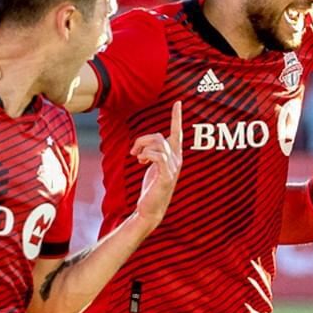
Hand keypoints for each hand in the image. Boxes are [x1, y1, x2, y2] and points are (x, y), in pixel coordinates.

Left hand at [132, 101, 182, 227]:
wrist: (151, 209)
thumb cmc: (151, 188)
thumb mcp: (153, 166)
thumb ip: (153, 153)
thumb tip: (145, 146)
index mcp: (175, 156)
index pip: (177, 133)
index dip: (177, 117)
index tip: (178, 103)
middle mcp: (177, 160)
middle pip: (160, 137)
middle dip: (143, 141)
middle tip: (134, 153)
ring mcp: (173, 168)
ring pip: (158, 144)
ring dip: (142, 148)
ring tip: (138, 159)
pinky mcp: (166, 176)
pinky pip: (157, 155)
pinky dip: (147, 155)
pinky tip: (142, 162)